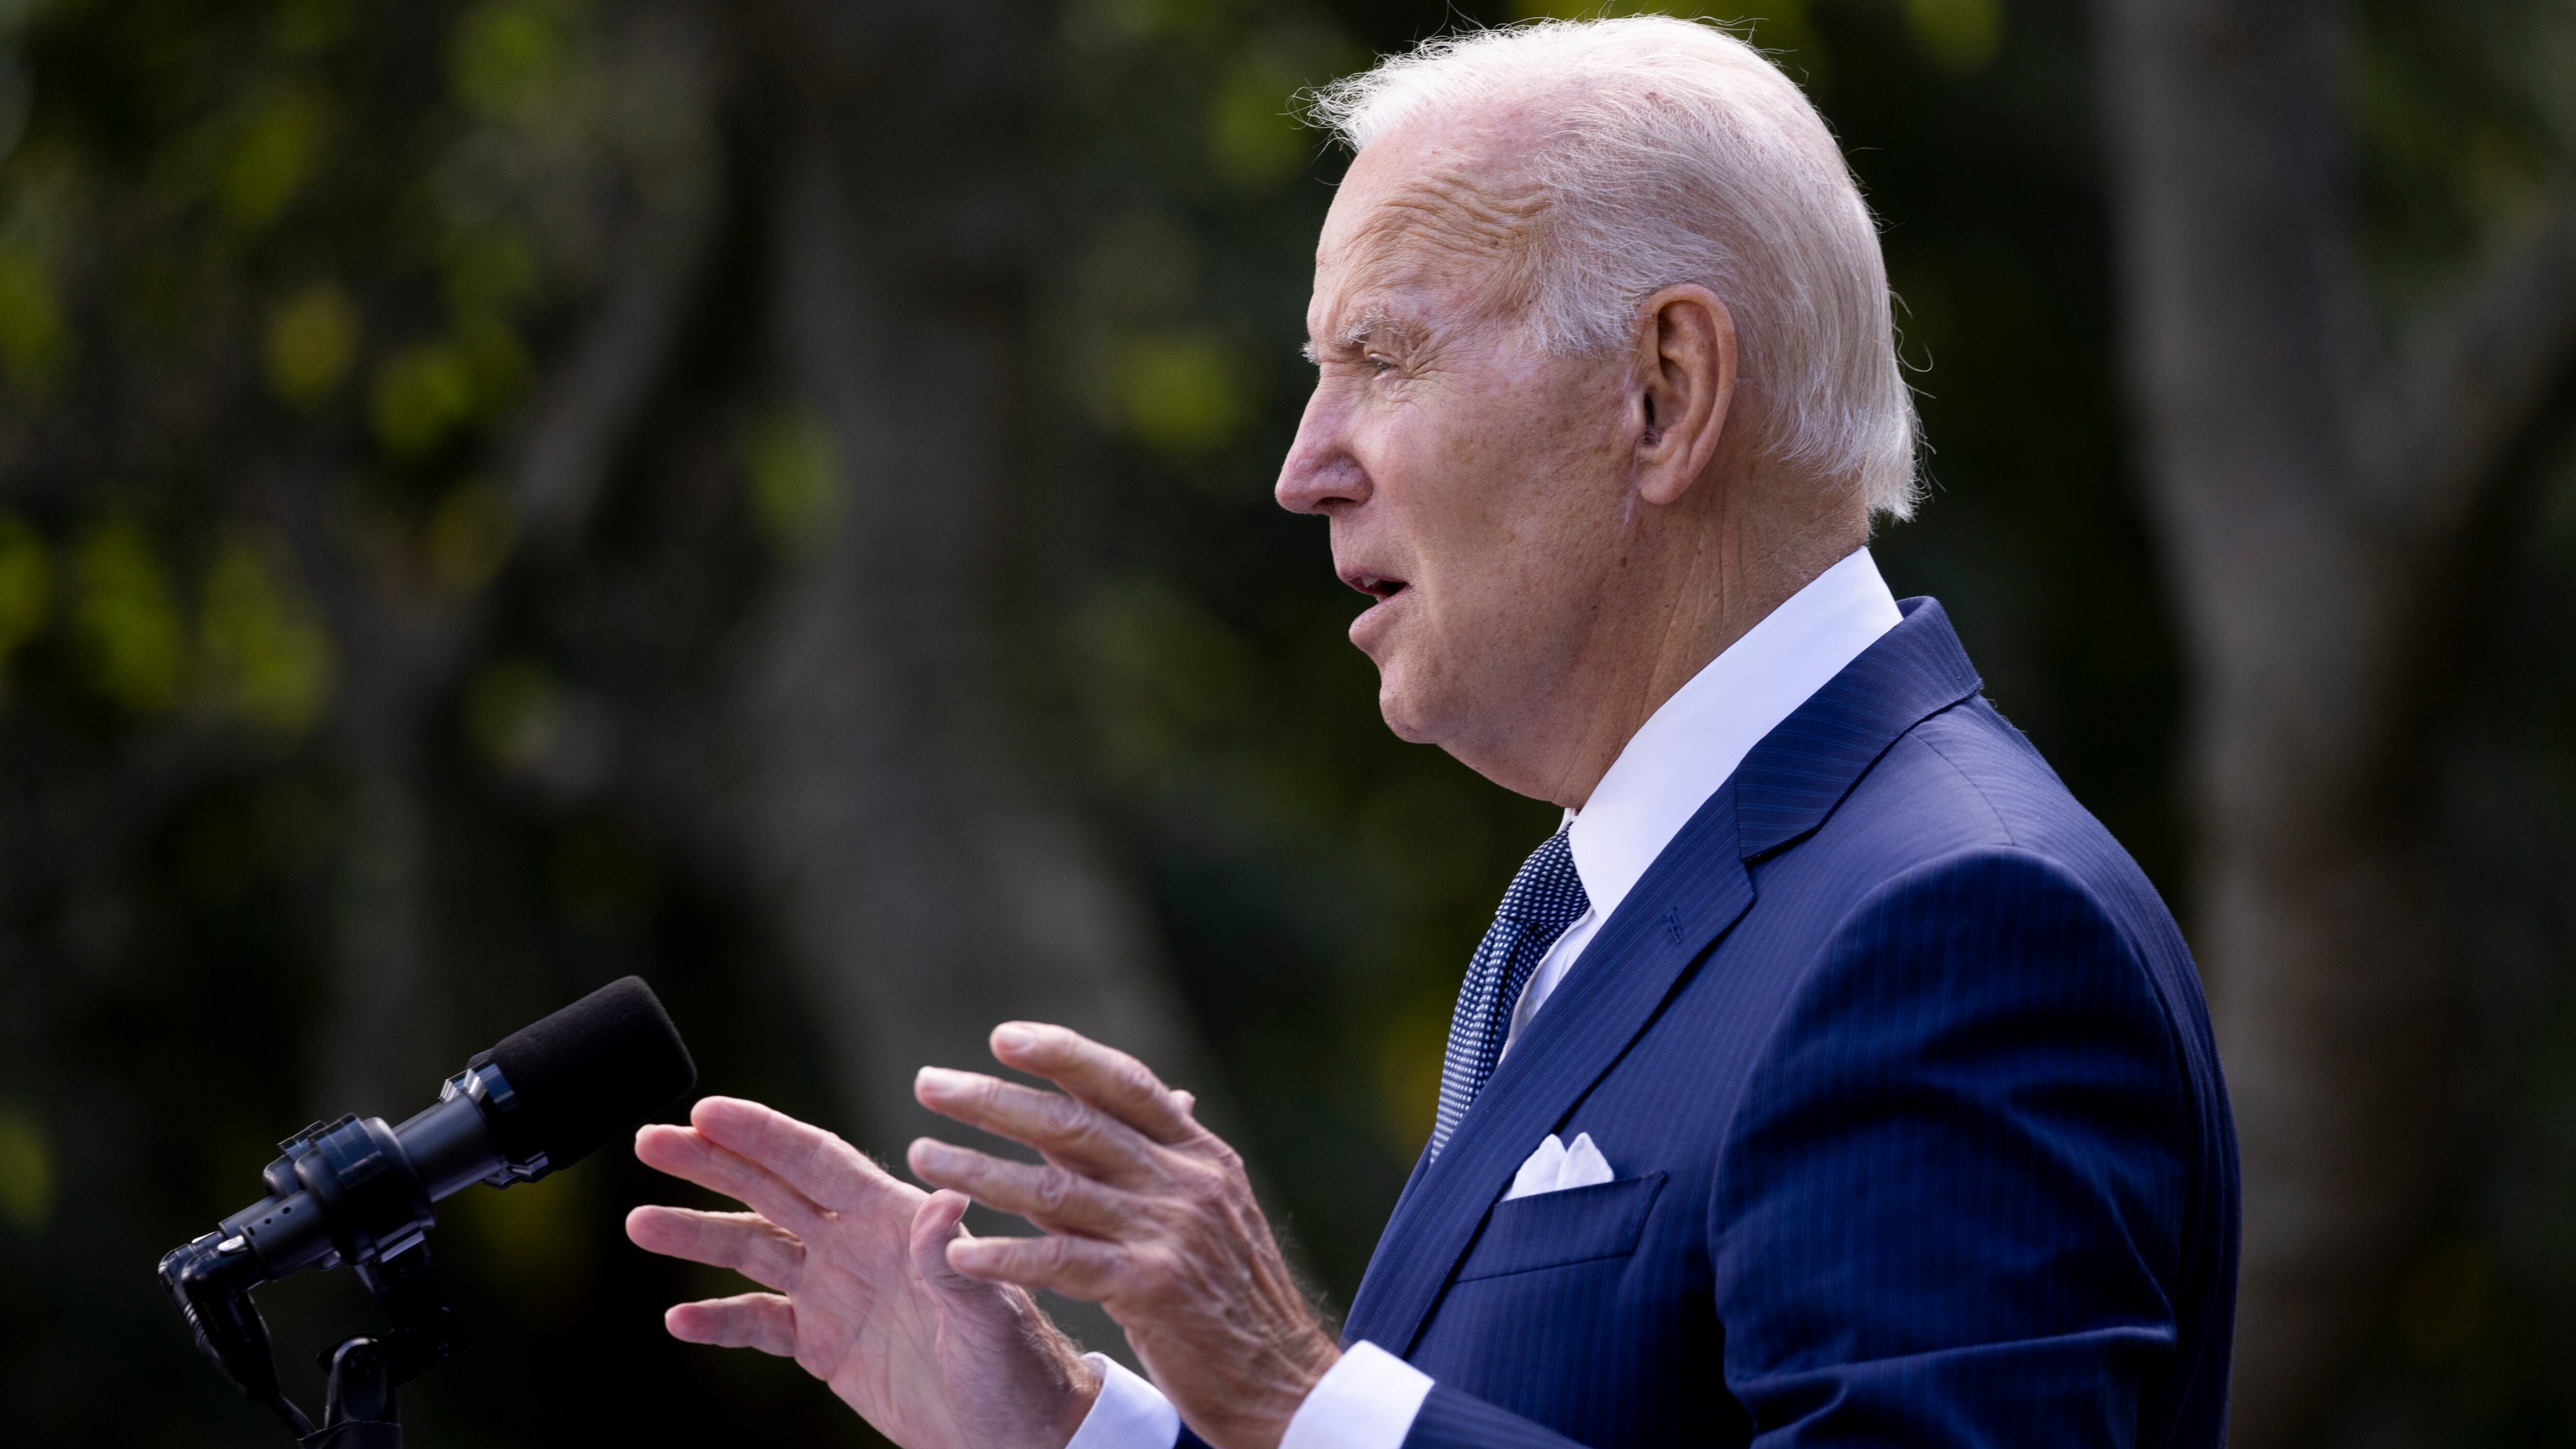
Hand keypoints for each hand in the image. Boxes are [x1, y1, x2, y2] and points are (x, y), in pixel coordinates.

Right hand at [627, 1096, 1099, 1448]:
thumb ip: (953, 1261)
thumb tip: (944, 1201)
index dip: (764, 1134)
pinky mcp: (824, 1344)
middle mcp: (857, 1244)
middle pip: (771, 1191)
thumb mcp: (989, 1310)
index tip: (707, 1111)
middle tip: (650, 1142)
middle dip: (711, 1164)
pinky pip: (760, 1323)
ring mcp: (836, 1292)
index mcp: (895, 1219)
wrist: (1016, 1431)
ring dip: (698, 1235)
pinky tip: (678, 1317)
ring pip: (753, 1249)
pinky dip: (720, 1319)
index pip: (818, 1162)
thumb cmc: (1017, 1363)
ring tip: (640, 1222)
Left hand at [907, 1023, 1340, 1448]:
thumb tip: (1108, 1110)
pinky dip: (1006, 1255)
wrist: (1282, 1379)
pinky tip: (959, 1252)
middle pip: (1075, 1124)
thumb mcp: (1207, 1210)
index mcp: (1199, 1154)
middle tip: (928, 1084)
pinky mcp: (1150, 1290)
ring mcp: (1169, 1234)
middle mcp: (1185, 1182)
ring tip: (922, 1155)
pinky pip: (1062, 1262)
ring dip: (979, 1170)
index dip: (1063, 1054)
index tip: (1002, 1036)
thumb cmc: (1232, 1295)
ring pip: (1055, 1189)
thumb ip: (1150, 1162)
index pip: (1124, 1083)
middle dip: (994, 1099)